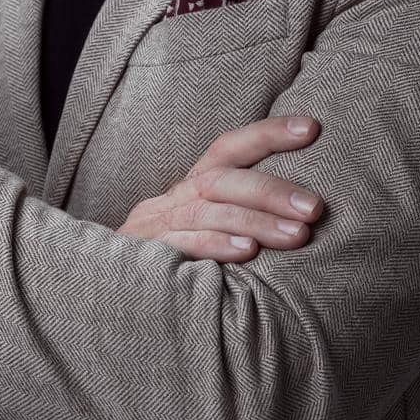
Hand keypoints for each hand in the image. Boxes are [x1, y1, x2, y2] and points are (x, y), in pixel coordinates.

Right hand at [115, 116, 322, 259]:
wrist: (105, 292)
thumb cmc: (174, 264)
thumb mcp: (205, 233)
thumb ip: (240, 220)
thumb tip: (302, 215)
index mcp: (192, 188)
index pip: (229, 149)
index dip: (267, 134)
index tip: (311, 128)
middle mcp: (174, 199)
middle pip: (222, 180)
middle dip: (271, 190)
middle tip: (315, 207)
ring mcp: (156, 226)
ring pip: (207, 211)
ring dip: (255, 220)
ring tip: (297, 235)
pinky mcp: (144, 254)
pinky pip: (180, 244)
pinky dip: (215, 244)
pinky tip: (247, 251)